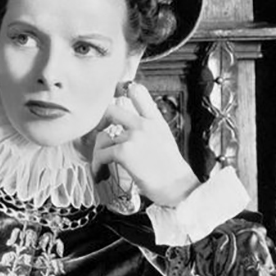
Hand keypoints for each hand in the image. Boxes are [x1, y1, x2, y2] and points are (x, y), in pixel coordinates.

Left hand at [92, 81, 199, 205]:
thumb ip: (147, 129)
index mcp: (155, 120)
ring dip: (98, 152)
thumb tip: (125, 131)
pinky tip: (100, 172)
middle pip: (110, 110)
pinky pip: (101, 154)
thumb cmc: (170, 170)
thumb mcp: (163, 139)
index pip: (137, 90)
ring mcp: (134, 137)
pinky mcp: (125, 152)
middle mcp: (144, 124)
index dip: (121, 90)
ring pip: (103, 138)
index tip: (112, 99)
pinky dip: (97, 164)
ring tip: (101, 164)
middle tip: (98, 133)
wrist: (177, 186)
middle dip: (99, 121)